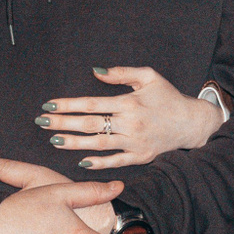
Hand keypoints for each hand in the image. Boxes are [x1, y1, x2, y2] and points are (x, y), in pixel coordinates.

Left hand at [37, 66, 221, 169]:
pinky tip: (80, 160)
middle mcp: (130, 123)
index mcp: (129, 102)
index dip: (68, 105)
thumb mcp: (149, 76)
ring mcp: (134, 142)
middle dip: (63, 123)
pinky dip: (98, 162)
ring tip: (54, 139)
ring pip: (98, 144)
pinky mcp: (140, 157)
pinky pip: (115, 161)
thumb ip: (122, 73)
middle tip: (41, 122)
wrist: (191, 122)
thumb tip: (96, 71)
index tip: (49, 104)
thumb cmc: (168, 96)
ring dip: (73, 142)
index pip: (92, 104)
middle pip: (90, 124)